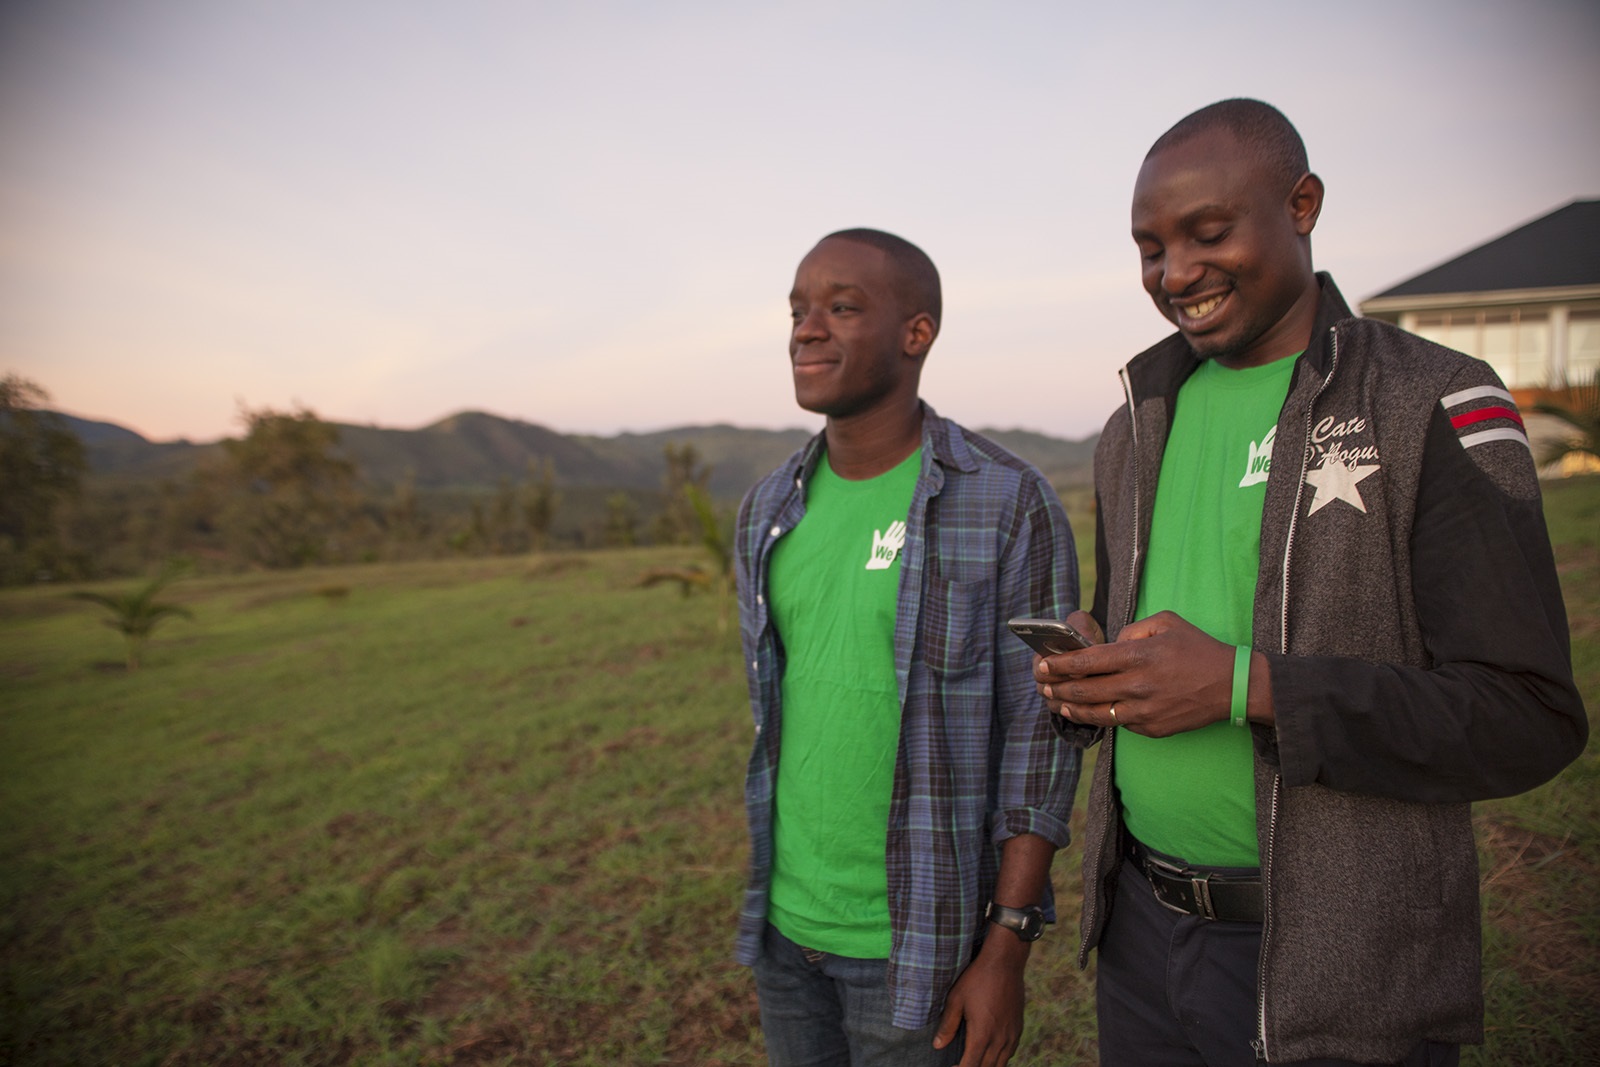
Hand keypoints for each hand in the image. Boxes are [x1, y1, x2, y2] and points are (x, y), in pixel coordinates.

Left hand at [932, 932, 1026, 1066]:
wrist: (1005, 962)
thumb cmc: (977, 978)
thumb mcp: (956, 999)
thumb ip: (947, 1025)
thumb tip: (938, 1045)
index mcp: (982, 1034)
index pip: (971, 1066)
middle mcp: (1000, 1038)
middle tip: (960, 1065)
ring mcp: (1012, 1034)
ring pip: (1001, 1063)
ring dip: (987, 1066)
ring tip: (974, 1061)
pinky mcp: (1018, 1027)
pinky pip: (1011, 1052)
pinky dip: (1000, 1058)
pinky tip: (991, 1054)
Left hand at [1034, 610, 1250, 736]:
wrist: (1232, 686)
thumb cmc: (1198, 649)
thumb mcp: (1167, 623)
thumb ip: (1132, 630)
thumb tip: (1110, 644)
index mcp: (1138, 656)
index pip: (1087, 661)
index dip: (1060, 663)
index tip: (1043, 663)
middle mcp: (1137, 685)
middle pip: (1084, 689)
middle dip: (1057, 686)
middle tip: (1041, 685)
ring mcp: (1144, 710)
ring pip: (1096, 713)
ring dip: (1071, 707)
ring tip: (1057, 702)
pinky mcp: (1152, 729)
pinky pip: (1119, 723)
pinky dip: (1102, 717)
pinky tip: (1088, 711)